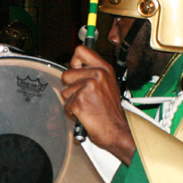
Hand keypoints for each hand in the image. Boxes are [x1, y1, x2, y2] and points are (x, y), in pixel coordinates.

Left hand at [61, 46, 135, 164]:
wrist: (117, 131)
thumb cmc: (111, 111)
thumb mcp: (108, 84)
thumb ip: (94, 73)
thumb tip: (76, 66)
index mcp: (104, 69)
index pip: (81, 50)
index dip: (74, 61)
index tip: (77, 70)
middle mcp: (97, 75)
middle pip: (67, 73)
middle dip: (70, 86)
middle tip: (84, 95)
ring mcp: (87, 88)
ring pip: (65, 91)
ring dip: (72, 100)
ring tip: (87, 106)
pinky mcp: (79, 101)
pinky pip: (66, 104)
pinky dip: (72, 111)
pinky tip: (85, 113)